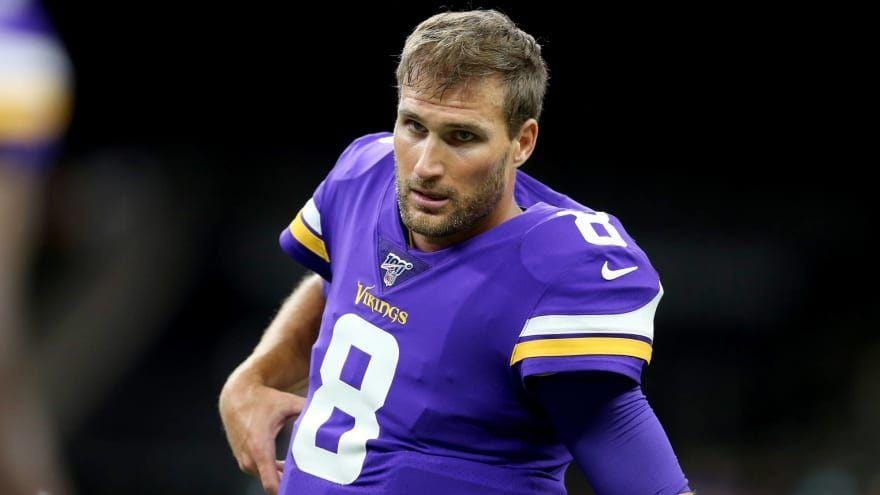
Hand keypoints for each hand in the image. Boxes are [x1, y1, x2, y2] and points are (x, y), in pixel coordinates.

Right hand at [219, 374, 304, 494]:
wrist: (236, 397)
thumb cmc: (262, 400)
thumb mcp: (287, 403)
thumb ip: (308, 411)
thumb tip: (329, 417)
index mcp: (260, 448)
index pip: (271, 483)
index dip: (286, 490)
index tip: (300, 488)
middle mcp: (249, 459)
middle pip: (272, 484)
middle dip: (289, 484)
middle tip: (309, 479)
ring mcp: (244, 461)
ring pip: (266, 478)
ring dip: (281, 478)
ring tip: (300, 472)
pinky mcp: (243, 461)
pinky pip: (261, 473)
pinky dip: (273, 472)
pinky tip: (287, 467)